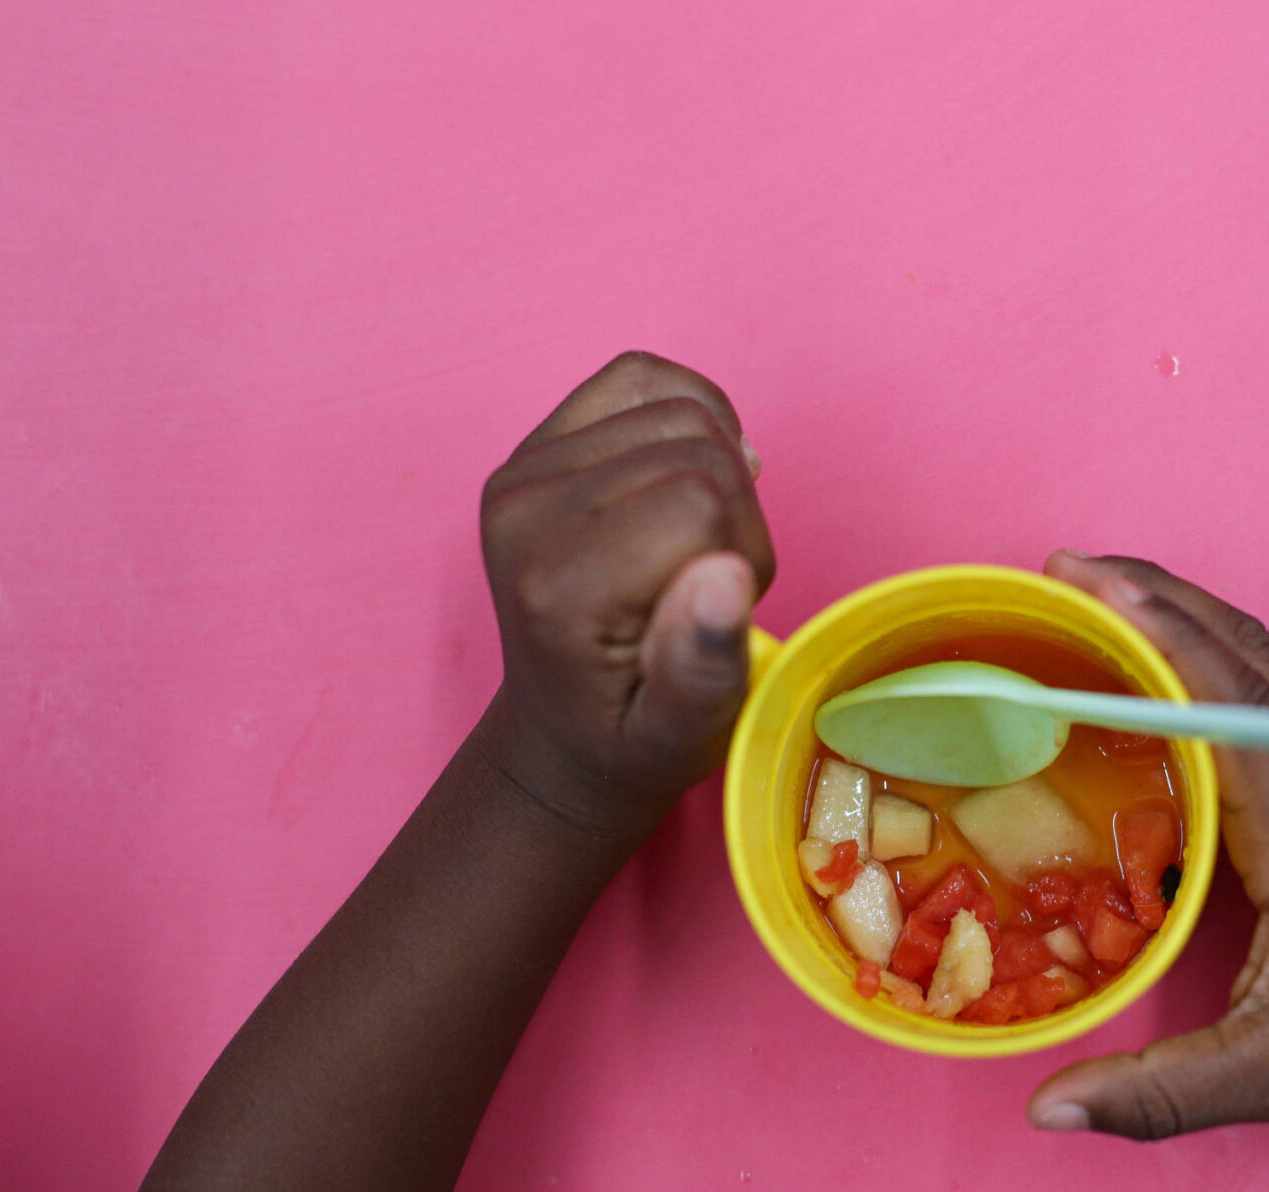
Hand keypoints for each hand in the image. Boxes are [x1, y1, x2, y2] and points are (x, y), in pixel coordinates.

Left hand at [477, 352, 775, 839]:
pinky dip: (693, 413)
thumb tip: (724, 574)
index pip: (701, 498)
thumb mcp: (681, 735)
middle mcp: (524, 511)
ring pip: (682, 409)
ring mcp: (523, 471)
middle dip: (736, 516)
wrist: (564, 735)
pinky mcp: (536, 445)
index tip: (723, 611)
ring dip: (719, 473)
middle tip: (710, 587)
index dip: (745, 551)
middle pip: (698, 447)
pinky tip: (695, 474)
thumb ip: (702, 666)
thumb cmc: (633, 737)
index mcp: (557, 585)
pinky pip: (641, 376)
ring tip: (697, 544)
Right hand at [1028, 552, 1268, 1139]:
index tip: (1086, 584)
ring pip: (1251, 658)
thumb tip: (1043, 1109)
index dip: (1157, 628)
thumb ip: (1156, 1095)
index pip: (1226, 694)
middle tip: (1062, 568)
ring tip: (1093, 592)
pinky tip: (1144, 672)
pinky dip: (1196, 654)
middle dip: (1153, 590)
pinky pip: (1250, 694)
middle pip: (1239, 644)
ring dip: (1177, 610)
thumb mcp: (1267, 1075)